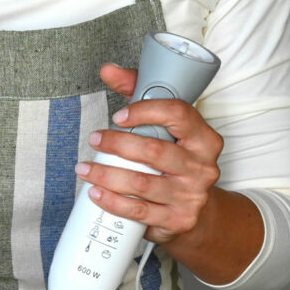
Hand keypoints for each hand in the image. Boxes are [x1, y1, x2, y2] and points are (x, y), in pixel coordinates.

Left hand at [76, 64, 223, 244]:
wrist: (197, 213)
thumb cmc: (177, 163)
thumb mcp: (168, 130)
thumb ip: (139, 95)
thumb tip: (108, 70)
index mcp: (204, 139)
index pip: (179, 114)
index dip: (145, 111)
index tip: (119, 116)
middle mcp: (202, 167)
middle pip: (155, 150)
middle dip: (117, 144)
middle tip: (95, 139)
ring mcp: (190, 196)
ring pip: (141, 182)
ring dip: (106, 174)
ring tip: (84, 168)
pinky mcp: (176, 220)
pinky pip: (138, 210)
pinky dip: (112, 201)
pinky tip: (95, 193)